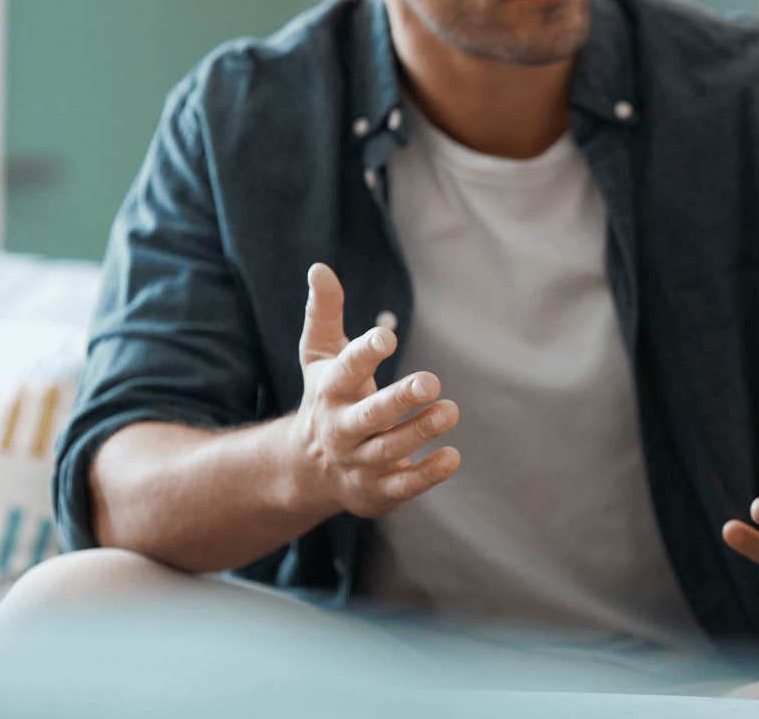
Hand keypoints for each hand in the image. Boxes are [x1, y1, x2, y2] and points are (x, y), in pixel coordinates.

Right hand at [287, 263, 460, 517]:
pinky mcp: (377, 490)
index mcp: (330, 392)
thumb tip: (320, 267)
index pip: (345, 370)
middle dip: (399, 401)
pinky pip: (403, 486)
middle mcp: (342, 429)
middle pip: (369, 417)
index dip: (364, 353)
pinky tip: (452, 456)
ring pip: (390, 450)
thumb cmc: (326, 398)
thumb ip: (325, 313)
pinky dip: (427, 473)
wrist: (306, 470)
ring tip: (449, 410)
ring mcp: (359, 462)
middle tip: (432, 381)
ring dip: (420, 431)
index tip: (387, 336)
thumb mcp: (320, 356)